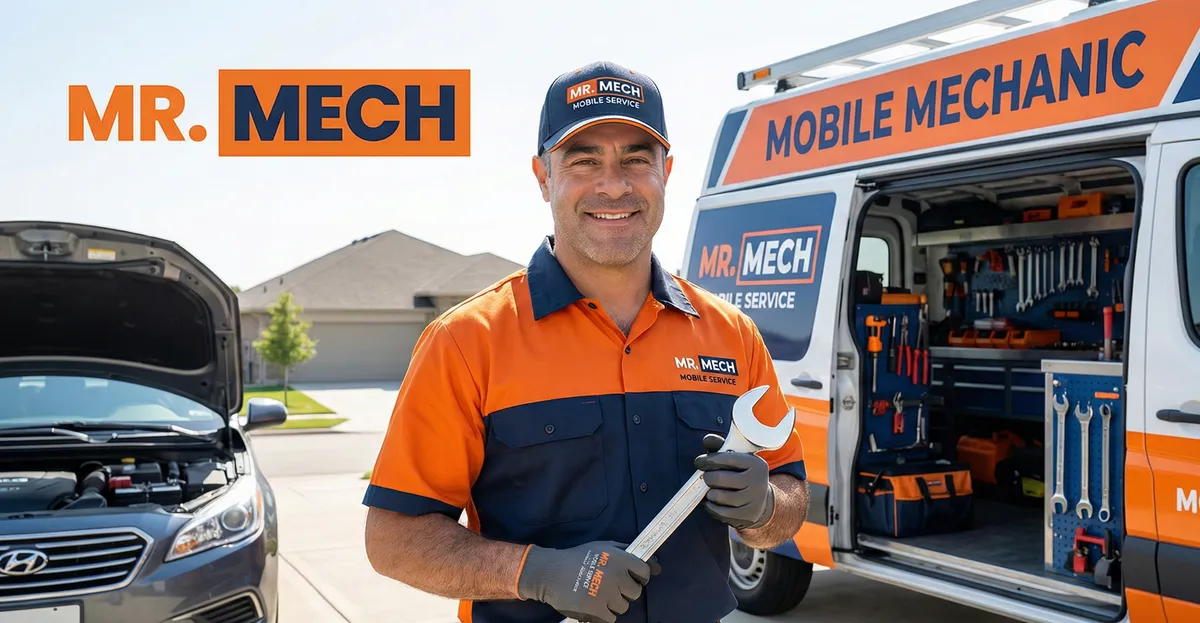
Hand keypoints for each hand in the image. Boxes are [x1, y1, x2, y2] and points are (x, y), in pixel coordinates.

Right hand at [516, 540, 660, 622]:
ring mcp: (607, 593)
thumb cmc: (578, 557)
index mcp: (620, 557)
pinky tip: (593, 604)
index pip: (644, 572)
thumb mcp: (603, 546)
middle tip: (610, 588)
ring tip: (598, 595)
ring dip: (613, 604)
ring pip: (624, 607)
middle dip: (625, 591)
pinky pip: (612, 618)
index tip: (632, 579)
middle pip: (635, 592)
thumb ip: (628, 552)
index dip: (640, 577)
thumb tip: (656, 565)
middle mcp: (616, 575)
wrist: (551, 572)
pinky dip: (604, 615)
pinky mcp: (597, 609)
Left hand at [694, 433, 774, 529]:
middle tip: (707, 478)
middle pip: (719, 478)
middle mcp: (758, 481)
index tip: (701, 462)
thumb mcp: (735, 459)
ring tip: (711, 491)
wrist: (760, 500)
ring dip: (709, 494)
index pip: (727, 458)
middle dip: (708, 478)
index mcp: (756, 463)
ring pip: (719, 496)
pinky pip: (721, 512)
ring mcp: (754, 500)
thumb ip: (720, 448)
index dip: (709, 460)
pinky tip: (712, 503)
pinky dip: (711, 507)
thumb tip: (707, 440)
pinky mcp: (748, 516)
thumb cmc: (742, 475)